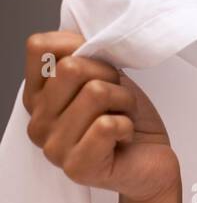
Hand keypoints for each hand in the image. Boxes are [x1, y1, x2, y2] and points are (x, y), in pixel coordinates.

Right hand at [23, 30, 177, 202]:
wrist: (152, 162)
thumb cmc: (128, 119)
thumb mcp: (104, 77)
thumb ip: (82, 56)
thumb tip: (76, 35)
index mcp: (38, 97)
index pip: (38, 47)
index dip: (78, 44)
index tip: (100, 66)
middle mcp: (38, 122)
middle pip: (72, 67)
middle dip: (110, 76)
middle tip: (118, 99)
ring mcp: (53, 148)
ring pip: (95, 93)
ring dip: (124, 102)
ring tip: (124, 118)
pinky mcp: (77, 167)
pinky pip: (107, 124)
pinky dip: (128, 125)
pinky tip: (124, 137)